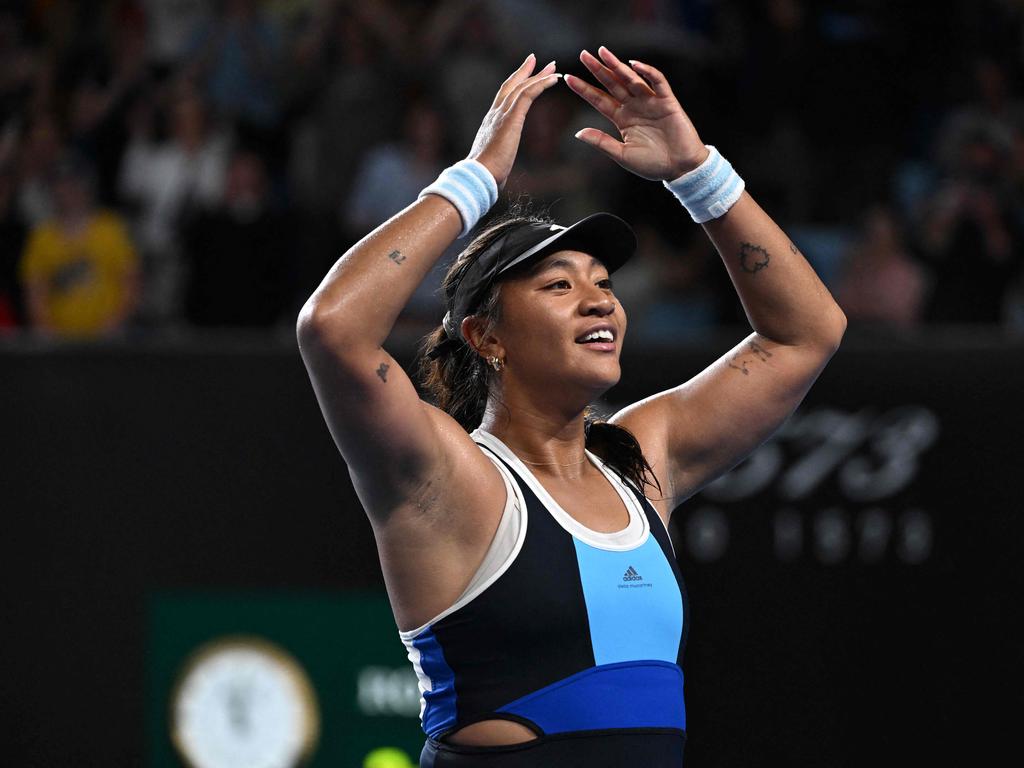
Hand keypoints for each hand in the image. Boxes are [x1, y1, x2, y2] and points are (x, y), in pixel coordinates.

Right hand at [468, 54, 561, 186]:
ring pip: (522, 87)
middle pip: (511, 86)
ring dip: (538, 76)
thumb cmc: (484, 175)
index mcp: (490, 123)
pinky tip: (554, 79)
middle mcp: (494, 114)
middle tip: (536, 60)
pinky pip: (528, 94)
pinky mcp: (511, 118)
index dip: (513, 85)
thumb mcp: (492, 163)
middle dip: (524, 72)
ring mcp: (502, 114)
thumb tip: (498, 172)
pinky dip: (541, 84)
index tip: (523, 75)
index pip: (503, 98)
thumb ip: (496, 161)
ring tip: (553, 68)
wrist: (477, 175)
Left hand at [565, 46, 707, 180]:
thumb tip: (578, 133)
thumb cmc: (652, 164)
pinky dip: (647, 72)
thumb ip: (601, 141)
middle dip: (598, 69)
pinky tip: (634, 65)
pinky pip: (657, 82)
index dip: (584, 89)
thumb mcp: (622, 155)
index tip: (568, 78)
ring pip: (631, 79)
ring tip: (603, 53)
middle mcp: (634, 107)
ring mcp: (650, 102)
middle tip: (583, 54)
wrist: (680, 168)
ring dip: (618, 66)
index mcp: (622, 119)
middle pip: (612, 84)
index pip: (599, 100)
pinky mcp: (667, 101)